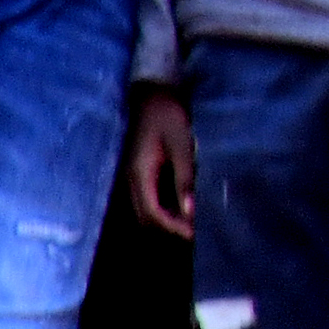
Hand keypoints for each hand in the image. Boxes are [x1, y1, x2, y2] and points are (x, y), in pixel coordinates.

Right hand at [121, 90, 192, 236]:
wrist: (152, 94)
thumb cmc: (168, 116)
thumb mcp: (181, 145)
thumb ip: (184, 177)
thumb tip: (189, 211)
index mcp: (139, 174)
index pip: (151, 213)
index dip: (171, 226)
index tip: (193, 234)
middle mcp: (132, 180)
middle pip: (145, 216)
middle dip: (169, 227)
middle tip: (196, 233)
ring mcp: (134, 177)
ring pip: (146, 209)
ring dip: (166, 219)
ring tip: (192, 223)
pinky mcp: (140, 172)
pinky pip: (148, 197)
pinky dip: (164, 207)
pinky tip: (182, 205)